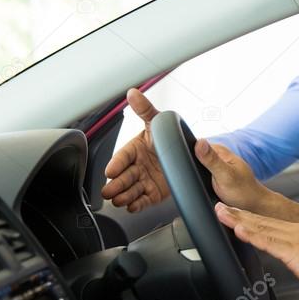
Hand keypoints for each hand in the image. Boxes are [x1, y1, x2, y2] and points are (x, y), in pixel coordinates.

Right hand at [102, 88, 169, 212]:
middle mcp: (137, 165)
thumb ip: (145, 109)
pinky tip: (132, 207)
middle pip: (123, 176)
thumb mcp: (158, 122)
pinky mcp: (153, 193)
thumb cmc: (169, 138)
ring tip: (120, 200)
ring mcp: (145, 180)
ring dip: (124, 196)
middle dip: (116, 184)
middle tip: (109, 191)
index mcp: (135, 148)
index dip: (116, 164)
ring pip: (131, 190)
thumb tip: (133, 93)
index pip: (122, 156)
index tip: (110, 170)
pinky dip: (137, 204)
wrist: (189, 156)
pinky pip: (143, 200)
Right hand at [194, 139, 269, 211]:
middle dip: (192, 167)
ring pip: (196, 166)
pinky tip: (204, 187)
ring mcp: (215, 165)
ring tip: (207, 184)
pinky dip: (199, 180)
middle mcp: (217, 155)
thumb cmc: (243, 190)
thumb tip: (199, 142)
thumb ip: (212, 160)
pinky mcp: (213, 175)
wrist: (252, 204)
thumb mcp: (225, 175)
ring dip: (195, 175)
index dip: (189, 155)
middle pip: (194, 156)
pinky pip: (200, 175)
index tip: (195, 169)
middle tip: (204, 180)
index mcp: (220, 150)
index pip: (196, 144)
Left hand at [214, 203, 298, 299]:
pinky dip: (252, 234)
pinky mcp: (296, 252)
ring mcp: (298, 239)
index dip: (252, 218)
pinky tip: (238, 230)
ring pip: (262, 227)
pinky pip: (269, 242)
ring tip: (221, 213)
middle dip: (239, 214)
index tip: (236, 214)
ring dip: (239, 219)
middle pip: (263, 221)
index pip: (272, 223)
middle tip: (220, 207)